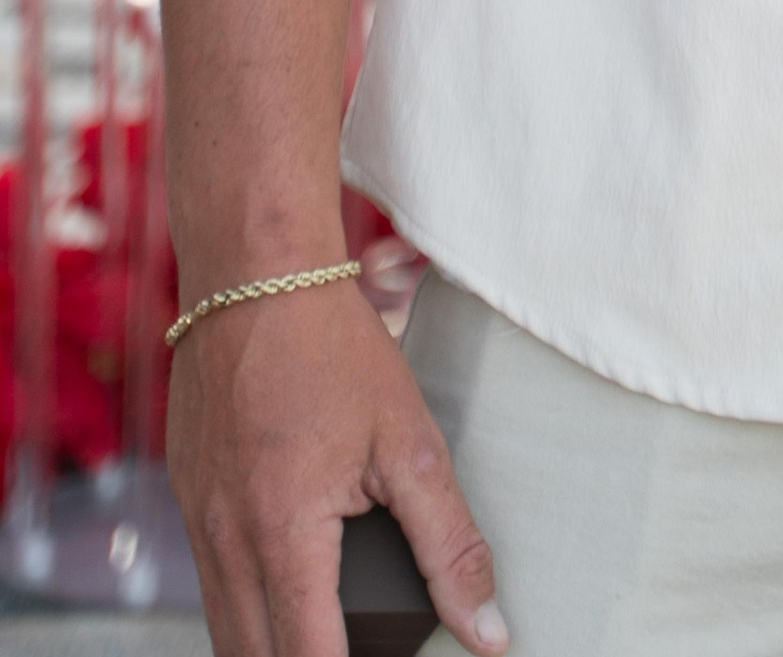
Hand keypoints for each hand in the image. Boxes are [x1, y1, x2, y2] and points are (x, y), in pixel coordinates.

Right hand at [169, 281, 505, 656]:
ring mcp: (196, 523)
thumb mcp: (410, 443)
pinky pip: (210, 585)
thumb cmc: (335, 347)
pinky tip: (289, 595)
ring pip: (227, 632)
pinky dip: (247, 609)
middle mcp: (224, 541)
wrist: (254, 272)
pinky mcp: (187, 499)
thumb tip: (487, 632)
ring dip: (273, 647)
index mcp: (281, 535)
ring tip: (331, 632)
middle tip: (368, 647)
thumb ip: (449, 545)